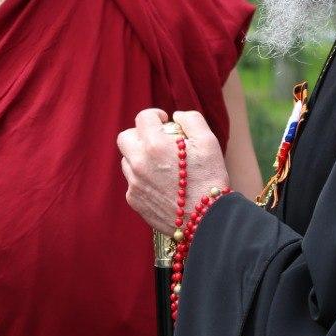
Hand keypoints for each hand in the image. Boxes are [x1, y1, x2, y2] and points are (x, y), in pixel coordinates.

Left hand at [117, 108, 229, 233]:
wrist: (206, 220)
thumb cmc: (210, 179)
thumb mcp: (208, 142)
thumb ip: (191, 120)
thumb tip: (176, 116)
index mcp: (155, 145)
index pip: (143, 118)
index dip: (154, 115)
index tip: (163, 121)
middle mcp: (139, 162)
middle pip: (125, 137)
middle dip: (139, 134)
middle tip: (156, 140)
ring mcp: (134, 183)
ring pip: (127, 160)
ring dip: (140, 156)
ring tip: (161, 163)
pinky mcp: (134, 200)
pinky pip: (132, 181)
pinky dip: (142, 178)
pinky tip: (161, 183)